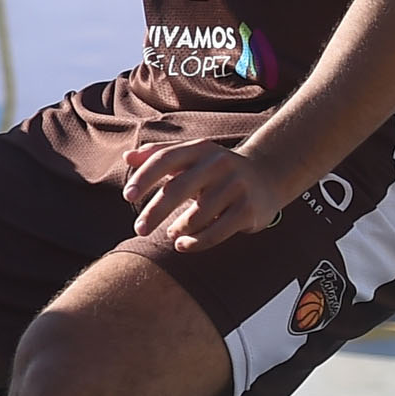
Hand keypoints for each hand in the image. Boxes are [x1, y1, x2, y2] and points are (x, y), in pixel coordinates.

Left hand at [121, 132, 287, 249]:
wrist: (267, 175)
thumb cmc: (216, 169)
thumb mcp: (190, 156)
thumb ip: (158, 155)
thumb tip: (127, 157)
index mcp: (199, 149)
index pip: (165, 159)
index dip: (144, 177)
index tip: (127, 196)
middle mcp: (218, 164)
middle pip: (178, 189)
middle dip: (154, 212)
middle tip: (139, 229)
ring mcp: (236, 186)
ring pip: (196, 216)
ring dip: (177, 229)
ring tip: (171, 234)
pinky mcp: (249, 209)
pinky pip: (215, 232)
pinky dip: (195, 243)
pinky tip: (182, 245)